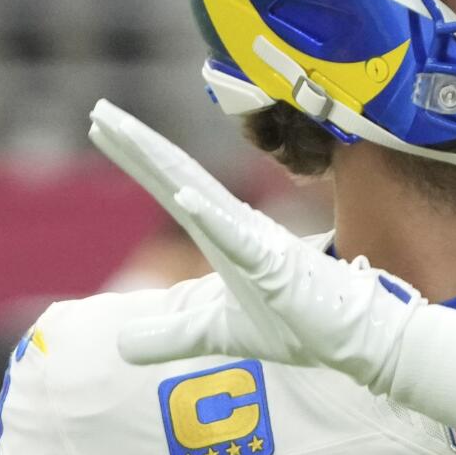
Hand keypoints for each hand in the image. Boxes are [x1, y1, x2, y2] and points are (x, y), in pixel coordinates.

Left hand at [85, 100, 422, 383]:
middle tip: (99, 109)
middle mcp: (237, 226)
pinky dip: (212, 216)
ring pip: (202, 194)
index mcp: (223, 233)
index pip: (171, 186)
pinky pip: (240, 238)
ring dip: (164, 164)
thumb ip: (171, 334)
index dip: (136, 156)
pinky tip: (184, 196)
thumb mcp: (218, 333)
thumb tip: (121, 345)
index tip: (100, 123)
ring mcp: (258, 242)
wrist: (356, 339)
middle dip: (138, 145)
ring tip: (128, 136)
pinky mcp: (278, 266)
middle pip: (178, 176)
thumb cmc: (297, 324)